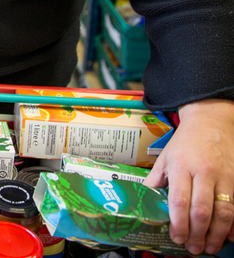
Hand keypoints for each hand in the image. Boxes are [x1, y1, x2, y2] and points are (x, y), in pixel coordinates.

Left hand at [143, 99, 233, 254]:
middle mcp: (203, 171)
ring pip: (223, 213)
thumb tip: (143, 200)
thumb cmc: (186, 142)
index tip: (176, 237)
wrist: (210, 123)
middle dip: (196, 234)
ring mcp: (224, 176)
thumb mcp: (166, 157)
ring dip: (216, 235)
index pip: (179, 199)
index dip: (178, 223)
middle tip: (191, 247)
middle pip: (202, 211)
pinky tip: (227, 236)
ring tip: (208, 246)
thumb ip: (155, 179)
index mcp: (181, 165)